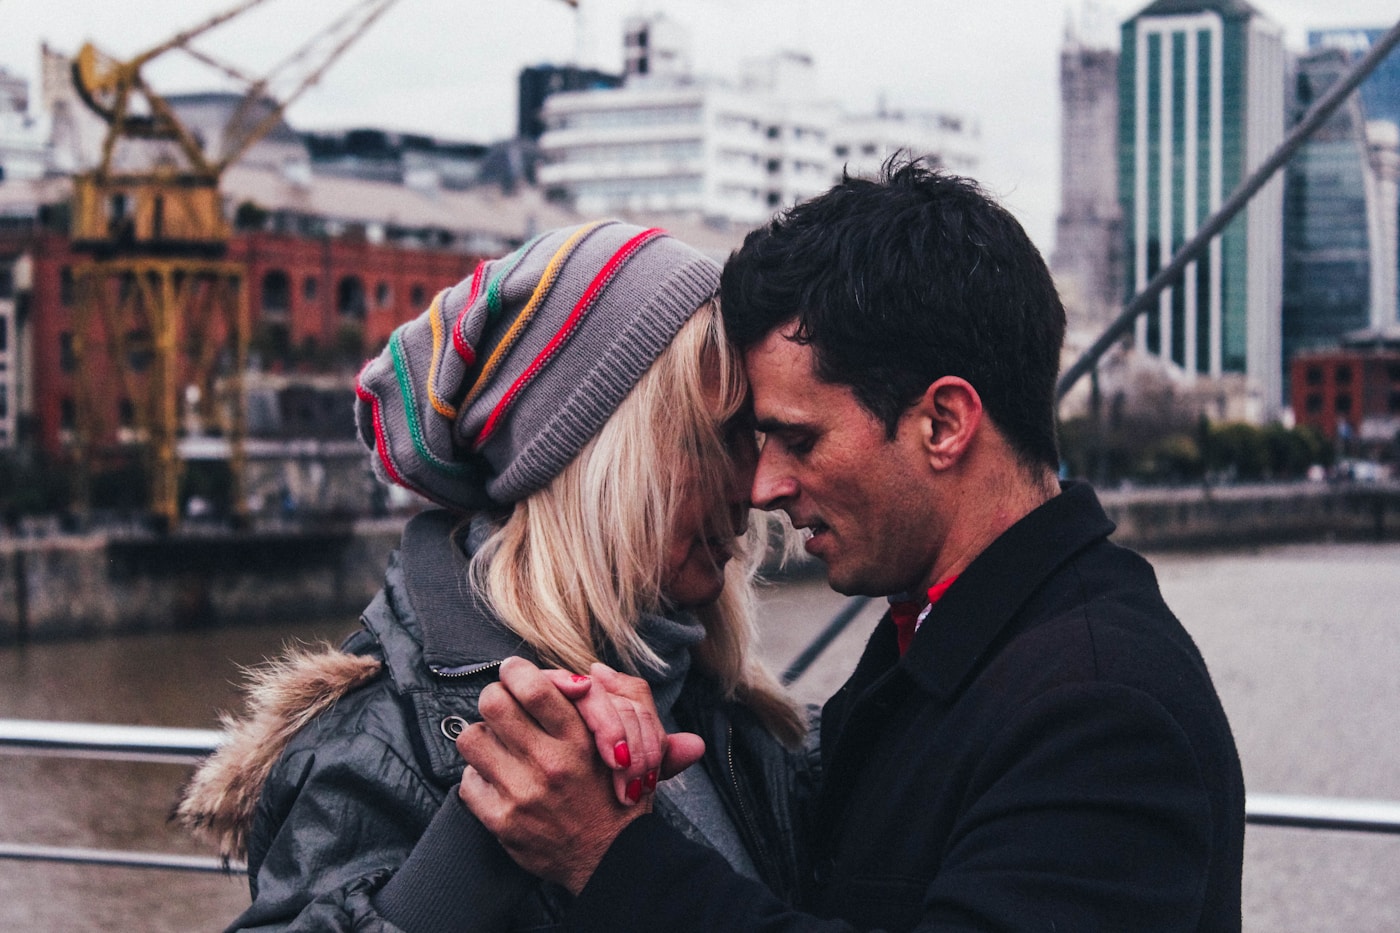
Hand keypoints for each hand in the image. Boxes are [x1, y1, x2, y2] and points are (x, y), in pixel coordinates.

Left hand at [457, 658, 702, 892]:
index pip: (531, 685)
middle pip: (492, 702)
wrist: (611, 858)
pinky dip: (479, 779)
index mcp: (580, 737)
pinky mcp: (502, 820)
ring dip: (483, 739)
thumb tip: (591, 673)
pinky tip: (498, 782)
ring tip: (499, 747)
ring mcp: (523, 792)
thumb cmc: (615, 794)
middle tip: (503, 711)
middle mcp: (550, 762)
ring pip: (471, 738)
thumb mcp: (625, 743)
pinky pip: (468, 781)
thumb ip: (609, 704)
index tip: (515, 676)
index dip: (515, 673)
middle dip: (495, 700)